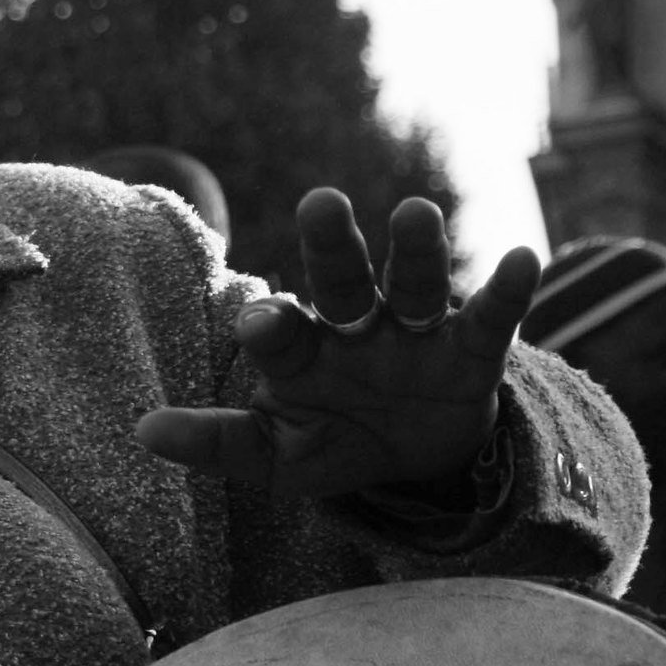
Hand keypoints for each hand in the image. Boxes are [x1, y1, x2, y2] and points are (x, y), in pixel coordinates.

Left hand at [136, 187, 538, 497]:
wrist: (411, 461)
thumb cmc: (331, 443)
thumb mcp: (273, 457)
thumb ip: (216, 443)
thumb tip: (142, 431)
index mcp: (300, 352)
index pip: (280, 332)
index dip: (270, 326)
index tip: (256, 322)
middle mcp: (355, 328)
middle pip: (341, 281)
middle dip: (330, 246)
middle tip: (319, 204)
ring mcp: (415, 334)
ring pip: (414, 284)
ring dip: (416, 250)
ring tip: (414, 214)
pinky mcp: (471, 351)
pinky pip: (493, 317)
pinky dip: (508, 290)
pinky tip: (524, 258)